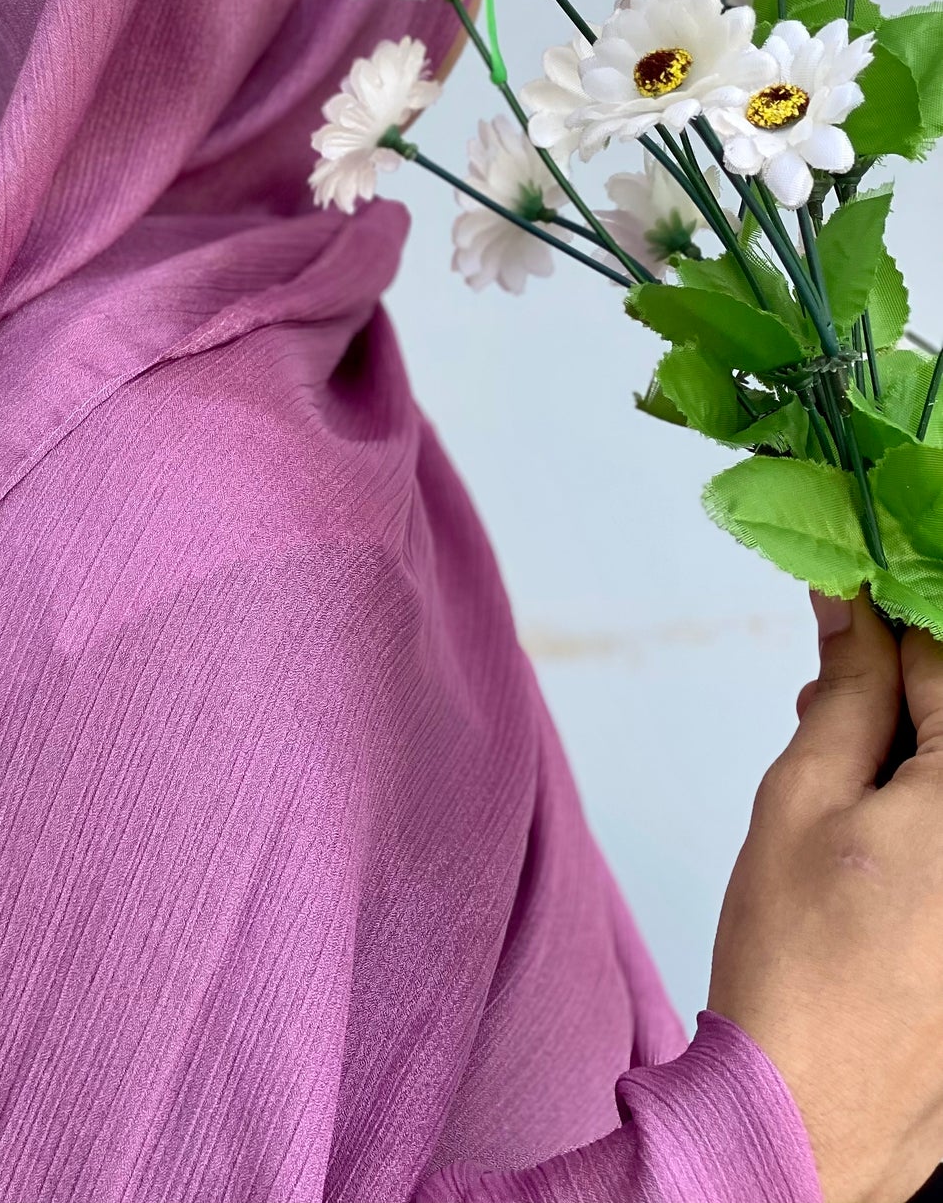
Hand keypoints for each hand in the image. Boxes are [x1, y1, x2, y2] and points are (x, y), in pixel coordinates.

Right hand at [709, 591, 942, 1202]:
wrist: (810, 1111)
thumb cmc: (793, 958)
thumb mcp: (799, 798)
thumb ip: (844, 695)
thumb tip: (851, 611)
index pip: (941, 664)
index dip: (886, 628)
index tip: (841, 611)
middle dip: (900, 700)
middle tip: (827, 705)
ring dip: (914, 764)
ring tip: (841, 789)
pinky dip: (926, 824)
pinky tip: (874, 845)